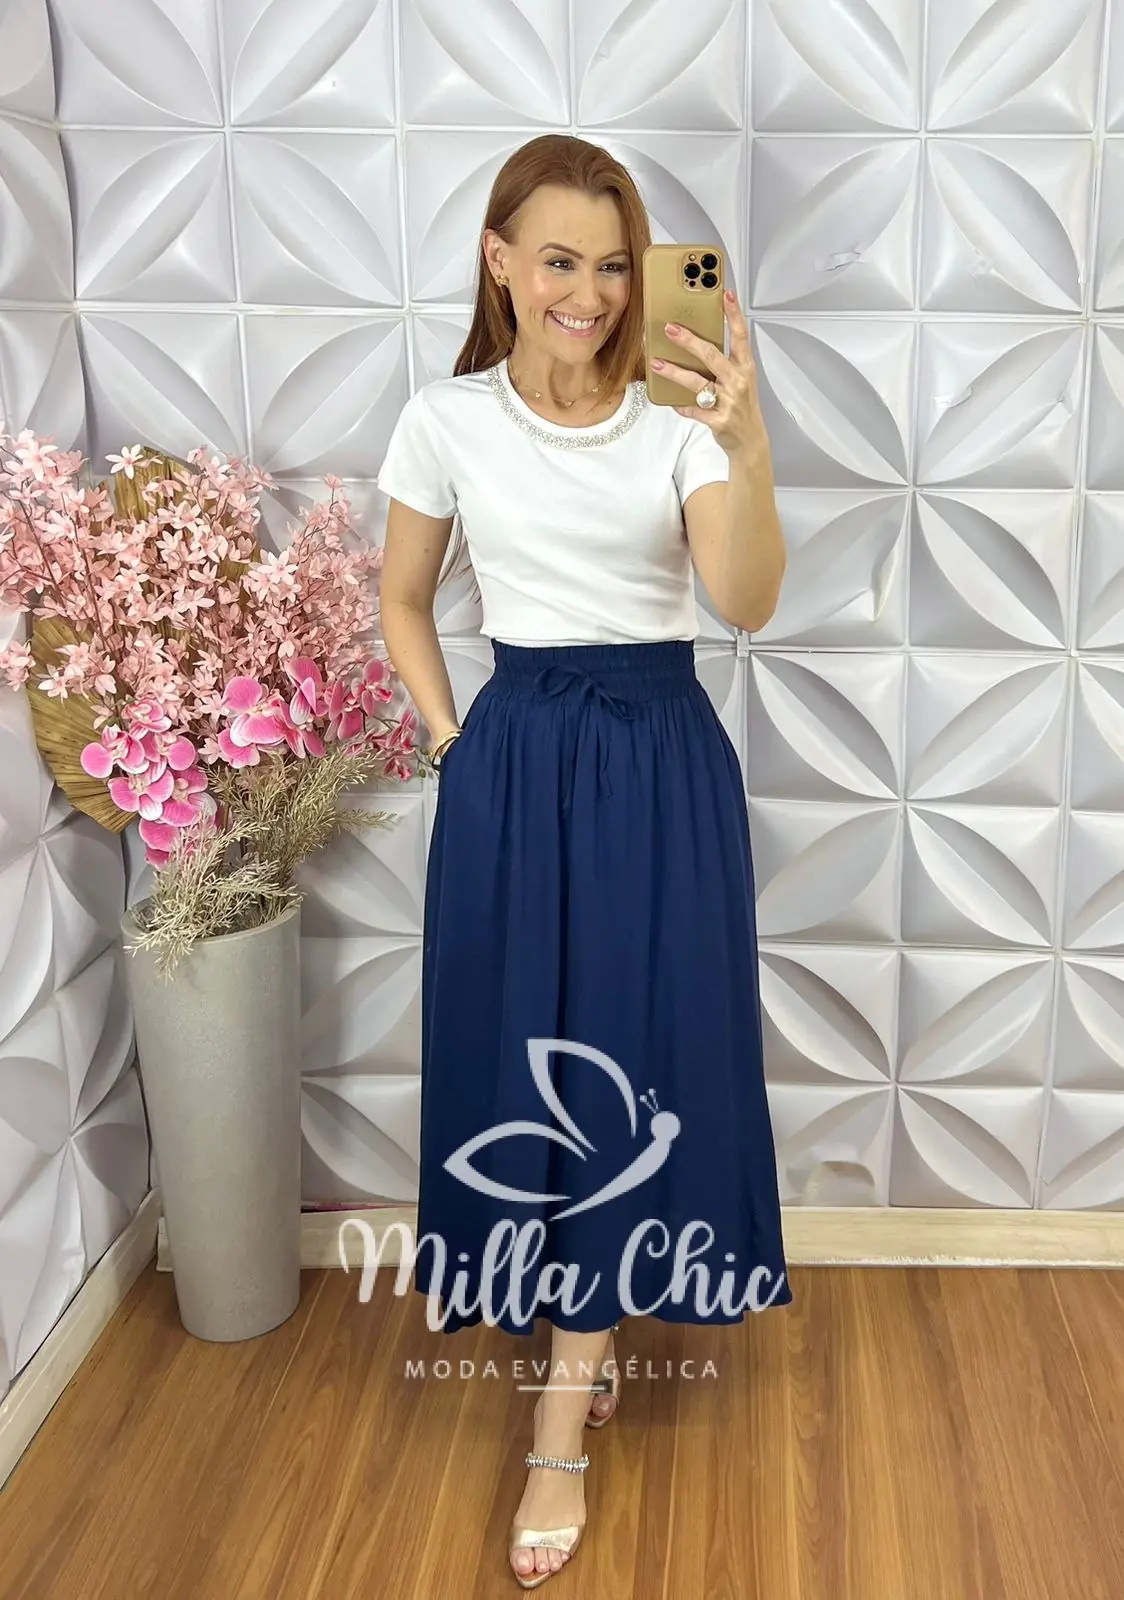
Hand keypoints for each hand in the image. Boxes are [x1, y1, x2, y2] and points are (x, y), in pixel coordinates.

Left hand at [651, 288, 766, 459]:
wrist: (751, 441)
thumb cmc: (742, 407)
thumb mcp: (741, 381)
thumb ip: (724, 364)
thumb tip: (696, 345)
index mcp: (745, 368)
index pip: (741, 336)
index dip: (734, 314)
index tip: (726, 295)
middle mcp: (738, 381)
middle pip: (712, 355)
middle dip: (689, 341)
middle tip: (670, 328)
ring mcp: (729, 401)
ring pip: (697, 382)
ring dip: (674, 372)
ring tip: (656, 363)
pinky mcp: (718, 420)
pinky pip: (693, 409)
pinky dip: (681, 405)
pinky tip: (671, 401)